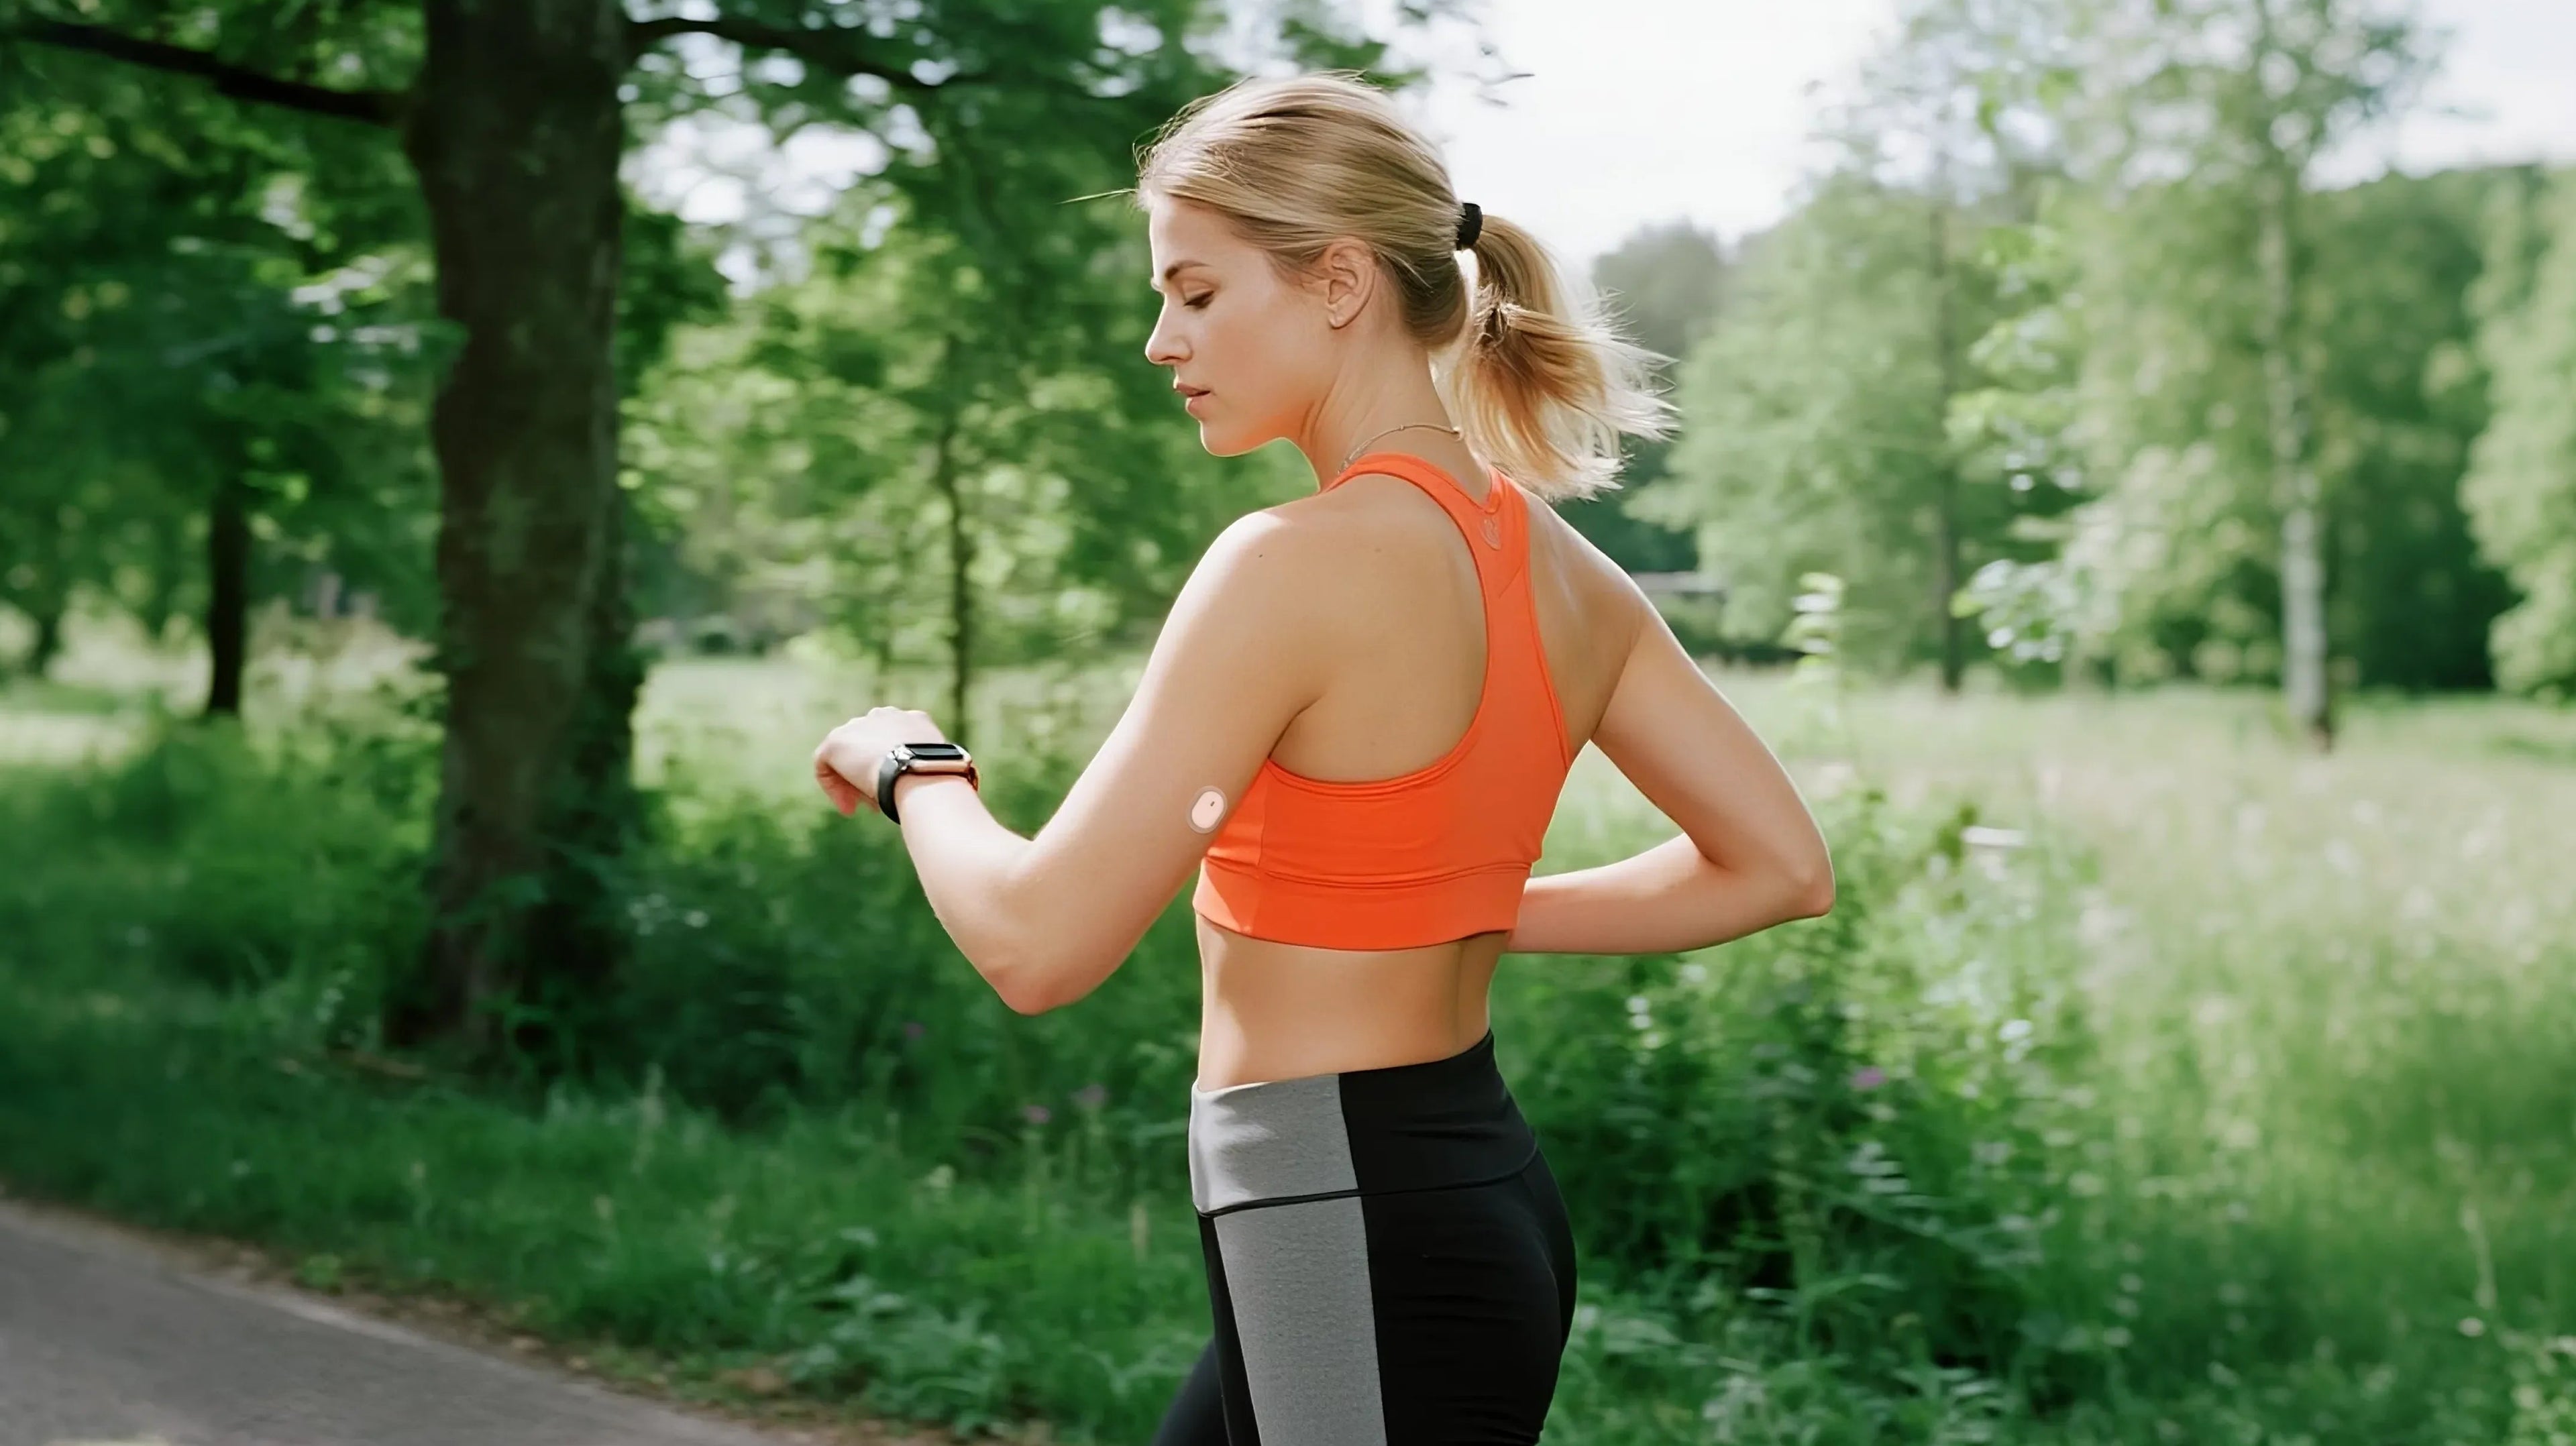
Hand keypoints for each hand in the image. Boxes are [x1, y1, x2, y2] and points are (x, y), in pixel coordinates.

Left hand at [813, 706, 948, 817]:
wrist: (921, 772)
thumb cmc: (939, 779)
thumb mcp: (938, 770)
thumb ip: (927, 770)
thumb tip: (933, 791)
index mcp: (912, 720)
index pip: (893, 741)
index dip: (893, 766)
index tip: (899, 788)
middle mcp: (882, 716)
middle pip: (868, 747)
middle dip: (871, 774)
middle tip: (878, 802)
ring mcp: (857, 726)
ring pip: (848, 758)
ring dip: (855, 783)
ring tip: (865, 807)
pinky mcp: (836, 742)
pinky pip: (825, 766)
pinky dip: (834, 788)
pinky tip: (849, 808)